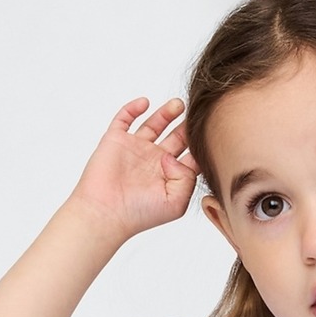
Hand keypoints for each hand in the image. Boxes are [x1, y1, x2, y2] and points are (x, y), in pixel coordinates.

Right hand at [68, 95, 198, 240]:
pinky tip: (145, 103)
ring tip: (179, 104)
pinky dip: (134, 108)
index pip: (190, 155)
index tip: (210, 133)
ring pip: (154, 124)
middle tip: (198, 112)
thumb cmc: (139, 214)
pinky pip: (125, 118)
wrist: (105, 212)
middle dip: (186, 125)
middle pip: (176, 137)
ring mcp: (135, 148)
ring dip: (166, 112)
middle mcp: (153, 161)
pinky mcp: (116, 139)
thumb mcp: (176, 203)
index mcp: (169, 175)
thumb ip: (187, 178)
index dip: (200, 144)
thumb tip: (175, 157)